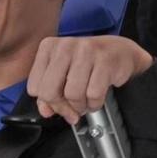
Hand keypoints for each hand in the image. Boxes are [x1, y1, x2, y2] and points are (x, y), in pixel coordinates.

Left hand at [27, 36, 153, 124]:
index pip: (35, 87)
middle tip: (71, 110)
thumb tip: (45, 111)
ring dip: (80, 106)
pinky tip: (96, 99)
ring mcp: (85, 51)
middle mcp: (65, 46)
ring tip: (85, 102)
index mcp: (49, 47)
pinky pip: (93, 94)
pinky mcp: (105, 61)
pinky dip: (94, 104)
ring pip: (72, 94)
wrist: (121, 51)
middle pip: (50, 92)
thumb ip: (49, 93)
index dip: (46, 102)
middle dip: (61, 107)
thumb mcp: (63, 74)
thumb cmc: (89, 63)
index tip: (57, 104)